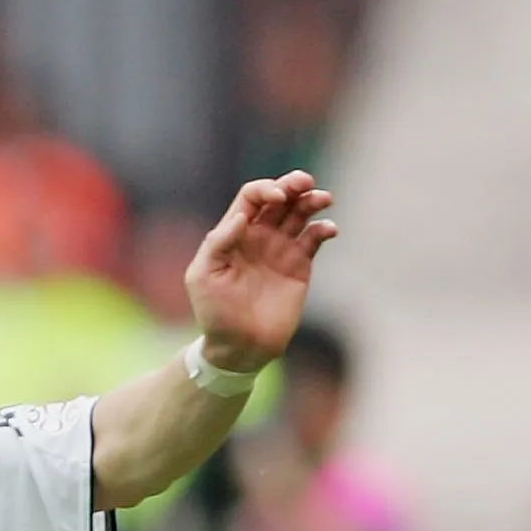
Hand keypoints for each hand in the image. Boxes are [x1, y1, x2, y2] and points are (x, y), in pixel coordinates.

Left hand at [184, 173, 338, 374]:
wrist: (239, 347)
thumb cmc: (215, 313)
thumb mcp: (202, 276)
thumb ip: (218, 243)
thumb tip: (242, 217)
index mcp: (234, 232)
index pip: (252, 197)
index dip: (265, 189)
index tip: (277, 198)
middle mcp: (259, 235)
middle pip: (280, 198)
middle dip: (293, 184)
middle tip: (306, 182)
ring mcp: (281, 249)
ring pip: (300, 213)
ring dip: (313, 201)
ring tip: (323, 198)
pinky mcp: (299, 266)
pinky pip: (314, 239)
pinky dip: (324, 229)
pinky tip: (328, 229)